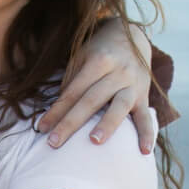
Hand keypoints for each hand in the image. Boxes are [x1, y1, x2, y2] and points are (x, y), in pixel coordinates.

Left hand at [39, 20, 155, 153]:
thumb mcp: (82, 57)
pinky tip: (143, 151)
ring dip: (107, 125)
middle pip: (91, 100)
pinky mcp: (145, 96)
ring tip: (94, 142)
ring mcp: (133, 85)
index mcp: (98, 61)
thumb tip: (57, 111)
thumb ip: (72, 81)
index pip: (73, 91)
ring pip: (119, 107)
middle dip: (71, 122)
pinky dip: (147, 134)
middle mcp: (117, 72)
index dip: (56, 110)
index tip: (42, 128)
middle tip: (54, 142)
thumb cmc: (99, 51)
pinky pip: (146, 117)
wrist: (133, 37)